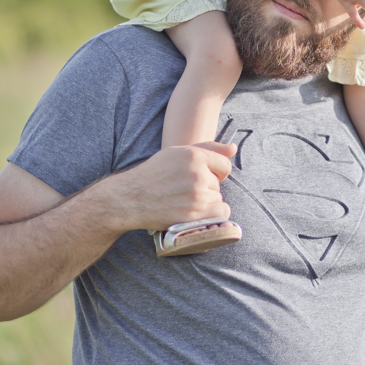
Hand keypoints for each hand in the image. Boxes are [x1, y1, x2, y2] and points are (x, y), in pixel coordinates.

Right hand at [106, 141, 235, 230]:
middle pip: (218, 184)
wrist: (130, 198)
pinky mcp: (194, 215)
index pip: (224, 165)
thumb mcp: (177, 153)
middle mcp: (197, 174)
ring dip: (206, 202)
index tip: (201, 177)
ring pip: (217, 198)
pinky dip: (213, 214)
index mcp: (194, 156)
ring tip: (185, 201)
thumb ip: (208, 148)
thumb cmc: (154, 174)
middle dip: (206, 187)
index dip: (214, 172)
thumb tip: (234, 148)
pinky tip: (197, 212)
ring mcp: (197, 196)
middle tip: (184, 190)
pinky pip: (220, 213)